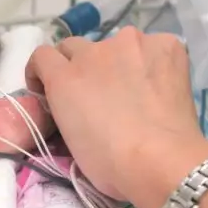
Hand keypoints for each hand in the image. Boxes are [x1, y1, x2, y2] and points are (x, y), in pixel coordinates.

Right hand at [25, 28, 207, 206]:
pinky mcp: (165, 44)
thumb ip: (66, 109)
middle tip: (98, 93)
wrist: (163, 162)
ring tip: (138, 90)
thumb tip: (78, 106)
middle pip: (76, 47)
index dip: (44, 72)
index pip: (42, 56)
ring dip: (119, 62)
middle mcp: (92, 51)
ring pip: (117, 46)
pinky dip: (153, 62)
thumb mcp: (70, 138)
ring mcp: (130, 43)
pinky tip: (162, 86)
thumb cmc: (112, 164)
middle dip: (80, 66)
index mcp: (64, 77)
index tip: (50, 89)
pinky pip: (152, 47)